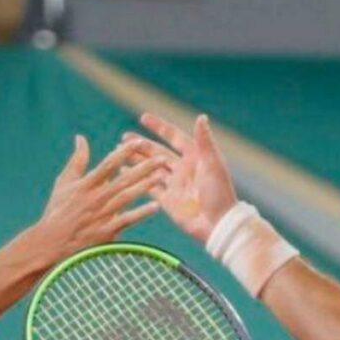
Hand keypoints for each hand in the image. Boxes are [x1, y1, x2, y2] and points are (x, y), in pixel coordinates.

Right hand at [35, 135, 167, 260]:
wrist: (50, 243)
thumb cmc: (57, 211)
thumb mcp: (64, 182)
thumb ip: (76, 160)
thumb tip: (81, 137)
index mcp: (85, 184)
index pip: (108, 164)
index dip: (124, 152)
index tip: (140, 142)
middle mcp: (95, 198)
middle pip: (123, 179)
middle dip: (144, 168)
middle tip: (162, 158)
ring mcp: (101, 215)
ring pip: (127, 197)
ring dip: (146, 186)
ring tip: (162, 177)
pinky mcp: (105, 231)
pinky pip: (126, 220)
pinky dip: (141, 213)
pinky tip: (156, 206)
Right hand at [122, 113, 237, 243]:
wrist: (218, 223)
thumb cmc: (219, 192)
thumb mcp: (213, 164)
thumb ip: (205, 141)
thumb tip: (201, 117)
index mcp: (194, 156)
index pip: (173, 137)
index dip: (159, 127)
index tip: (142, 117)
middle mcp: (182, 168)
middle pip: (157, 152)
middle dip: (141, 144)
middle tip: (123, 138)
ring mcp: (174, 184)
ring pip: (151, 168)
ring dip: (137, 161)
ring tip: (119, 153)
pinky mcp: (168, 200)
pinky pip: (150, 188)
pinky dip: (138, 180)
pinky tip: (124, 174)